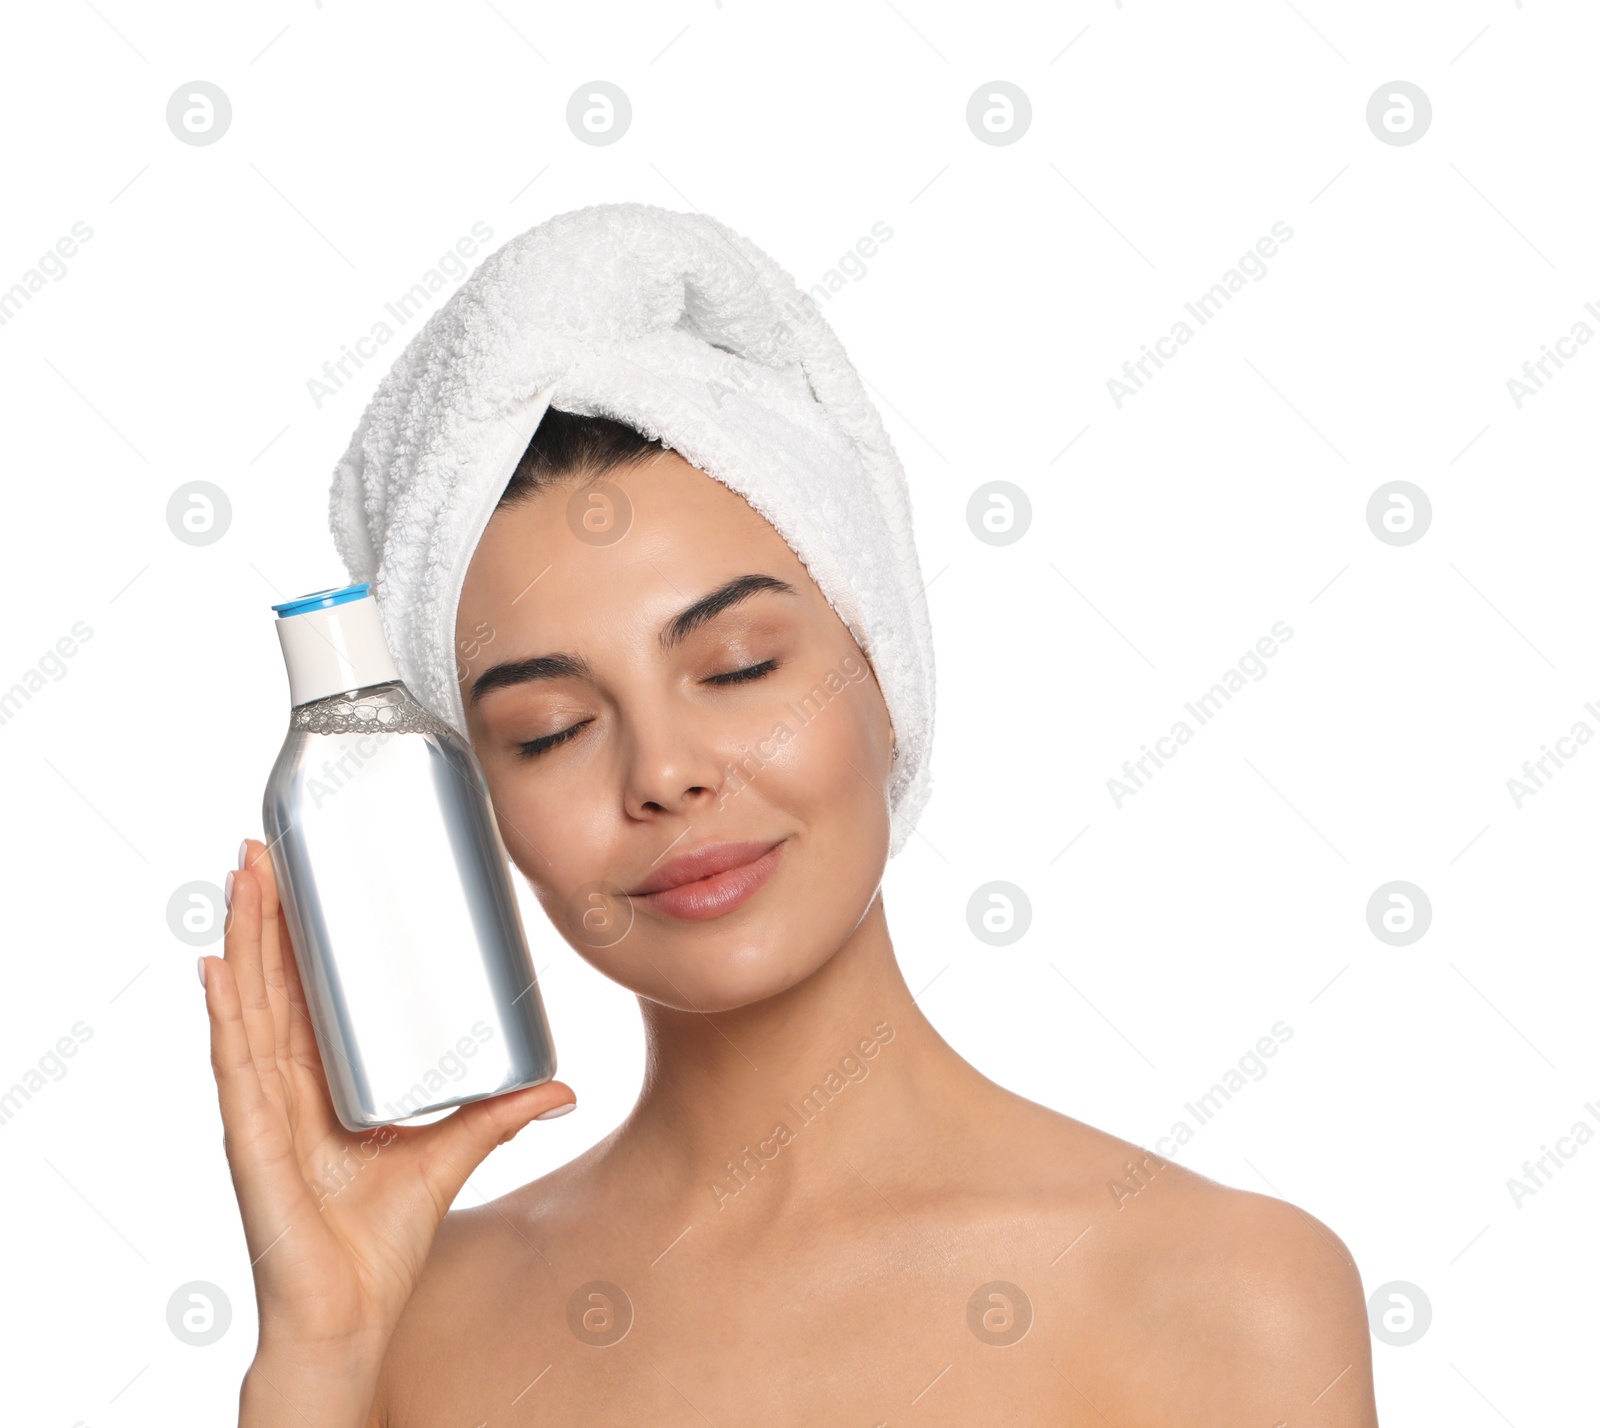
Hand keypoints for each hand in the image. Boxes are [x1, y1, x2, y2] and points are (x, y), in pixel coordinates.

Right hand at [202, 838, 574, 1417]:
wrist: (351, 1312)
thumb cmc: (381, 1241)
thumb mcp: (451, 1155)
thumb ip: (498, 1115)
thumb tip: (561, 1087)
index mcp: (324, 1082)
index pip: (308, 991)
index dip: (301, 934)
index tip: (304, 874)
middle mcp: (285, 1085)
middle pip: (272, 981)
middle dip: (267, 913)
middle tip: (264, 847)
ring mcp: (262, 1107)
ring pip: (249, 1004)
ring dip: (243, 936)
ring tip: (241, 875)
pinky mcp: (252, 1136)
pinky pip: (233, 1063)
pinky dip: (222, 1013)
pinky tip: (213, 966)